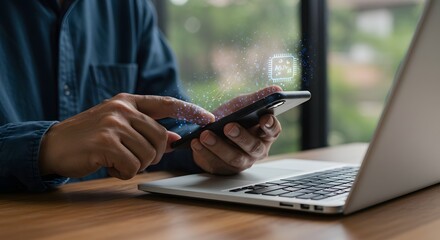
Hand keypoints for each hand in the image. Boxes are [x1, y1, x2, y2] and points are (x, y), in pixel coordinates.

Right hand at [39, 93, 214, 178]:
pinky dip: (123, 172)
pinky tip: (108, 165)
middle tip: (132, 157)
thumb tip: (175, 139)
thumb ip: (146, 129)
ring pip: (148, 154)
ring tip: (115, 159)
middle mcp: (123, 108)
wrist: (54, 144)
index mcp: (128, 101)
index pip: (167, 103)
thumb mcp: (119, 126)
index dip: (190, 111)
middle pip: (160, 138)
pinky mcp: (106, 142)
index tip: (209, 119)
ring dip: (135, 164)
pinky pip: (133, 166)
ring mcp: (114, 123)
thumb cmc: (90, 137)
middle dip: (152, 155)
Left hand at [191, 86, 282, 173]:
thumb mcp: (243, 105)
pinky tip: (195, 142)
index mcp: (265, 133)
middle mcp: (257, 150)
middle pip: (253, 147)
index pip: (274, 130)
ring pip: (234, 158)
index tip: (263, 118)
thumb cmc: (233, 117)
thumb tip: (276, 88)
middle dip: (241, 137)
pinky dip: (204, 152)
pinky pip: (215, 164)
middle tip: (228, 126)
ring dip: (218, 146)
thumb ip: (258, 98)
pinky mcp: (224, 169)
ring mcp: (242, 162)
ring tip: (205, 135)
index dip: (270, 125)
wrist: (211, 131)